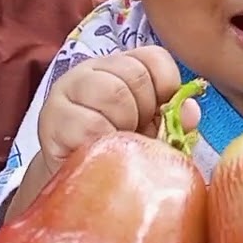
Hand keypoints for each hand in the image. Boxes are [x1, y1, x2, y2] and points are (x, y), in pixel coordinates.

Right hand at [37, 46, 199, 175]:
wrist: (76, 185)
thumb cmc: (119, 154)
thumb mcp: (154, 134)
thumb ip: (174, 120)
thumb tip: (190, 110)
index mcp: (120, 67)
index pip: (155, 58)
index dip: (166, 88)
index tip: (158, 115)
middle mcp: (91, 71)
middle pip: (135, 75)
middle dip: (143, 112)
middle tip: (132, 133)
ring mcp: (66, 92)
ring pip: (112, 93)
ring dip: (123, 126)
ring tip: (115, 143)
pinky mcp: (52, 120)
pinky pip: (91, 126)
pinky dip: (104, 143)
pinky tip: (99, 152)